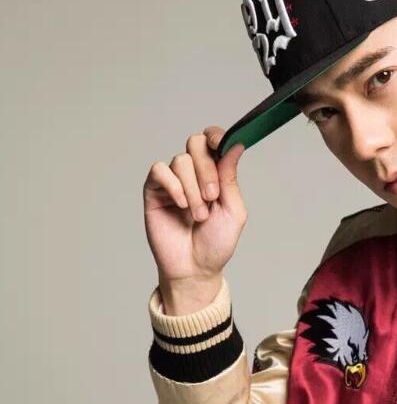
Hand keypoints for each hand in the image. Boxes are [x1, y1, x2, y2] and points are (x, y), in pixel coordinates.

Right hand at [143, 128, 245, 310]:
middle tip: (213, 196)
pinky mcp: (154, 191)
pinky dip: (173, 185)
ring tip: (198, 215)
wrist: (196, 268)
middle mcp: (194, 173)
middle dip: (207, 168)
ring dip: (193, 188)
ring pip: (181, 161)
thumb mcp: (233, 210)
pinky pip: (160, 171)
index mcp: (216, 173)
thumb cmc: (217, 243)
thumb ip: (231, 177)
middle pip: (195, 144)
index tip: (220, 144)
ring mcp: (173, 181)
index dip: (215, 135)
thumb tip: (235, 144)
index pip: (212, 141)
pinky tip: (181, 205)